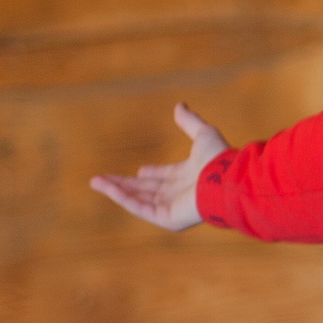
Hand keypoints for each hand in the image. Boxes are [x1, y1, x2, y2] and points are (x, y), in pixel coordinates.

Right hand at [90, 102, 229, 230]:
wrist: (226, 181)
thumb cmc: (219, 159)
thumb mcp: (202, 133)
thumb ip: (189, 121)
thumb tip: (179, 105)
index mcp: (188, 176)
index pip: (165, 177)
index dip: (152, 174)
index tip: (140, 170)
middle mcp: (180, 193)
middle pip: (146, 189)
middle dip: (124, 183)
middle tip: (102, 178)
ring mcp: (172, 207)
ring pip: (138, 199)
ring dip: (116, 190)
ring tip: (95, 182)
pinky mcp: (167, 218)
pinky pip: (139, 208)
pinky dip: (122, 198)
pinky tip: (107, 187)